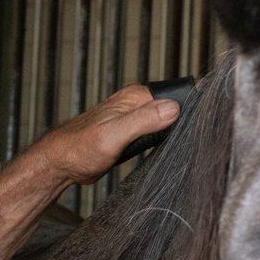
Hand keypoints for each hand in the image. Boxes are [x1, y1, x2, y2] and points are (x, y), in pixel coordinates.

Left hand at [29, 85, 179, 186]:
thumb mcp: (114, 135)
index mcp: (135, 97)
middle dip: (184, 124)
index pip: (175, 95)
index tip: (197, 129)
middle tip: (190, 143)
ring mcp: (134, 118)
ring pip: (167, 121)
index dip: (189, 111)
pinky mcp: (132, 132)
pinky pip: (156, 133)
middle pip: (174, 108)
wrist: (62, 164)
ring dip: (174, 133)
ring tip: (179, 148)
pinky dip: (162, 141)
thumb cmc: (80, 148)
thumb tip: (173, 108)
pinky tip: (162, 151)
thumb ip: (143, 120)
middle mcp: (136, 104)